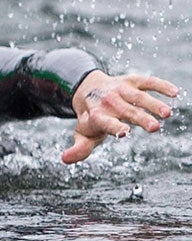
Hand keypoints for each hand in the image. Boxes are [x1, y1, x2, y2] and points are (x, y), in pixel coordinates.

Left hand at [63, 70, 178, 163]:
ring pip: (138, 96)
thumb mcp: (84, 133)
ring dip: (153, 104)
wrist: (85, 88)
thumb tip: (64, 159)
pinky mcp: (131, 81)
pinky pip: (147, 81)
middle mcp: (108, 101)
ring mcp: (120, 90)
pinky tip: (175, 92)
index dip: (114, 126)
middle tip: (155, 127)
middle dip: (140, 118)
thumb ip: (79, 148)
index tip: (124, 132)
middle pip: (126, 110)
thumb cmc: (90, 117)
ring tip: (167, 113)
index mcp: (97, 115)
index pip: (105, 122)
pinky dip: (160, 85)